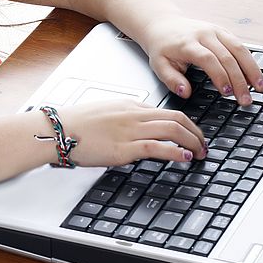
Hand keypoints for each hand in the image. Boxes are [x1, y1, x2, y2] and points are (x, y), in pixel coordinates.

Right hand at [57, 99, 206, 165]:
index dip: (186, 124)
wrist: (58, 129)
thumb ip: (125, 118)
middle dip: (195, 132)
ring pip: (171, 129)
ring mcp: (129, 130)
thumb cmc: (76, 123)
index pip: (167, 111)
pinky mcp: (123, 147)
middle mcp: (133, 114)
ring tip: (199, 153)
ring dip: (191, 141)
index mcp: (130, 105)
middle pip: (176, 118)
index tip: (193, 135)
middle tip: (204, 145)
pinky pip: (156, 146)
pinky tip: (183, 157)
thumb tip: (140, 129)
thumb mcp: (106, 113)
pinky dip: (174, 151)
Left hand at [141, 16, 262, 105]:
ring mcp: (215, 30)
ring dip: (252, 69)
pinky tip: (256, 75)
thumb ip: (171, 80)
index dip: (220, 76)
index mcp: (187, 43)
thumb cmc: (162, 47)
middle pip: (227, 56)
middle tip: (246, 99)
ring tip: (261, 87)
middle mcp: (204, 34)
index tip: (227, 93)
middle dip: (239, 80)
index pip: (208, 59)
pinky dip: (250, 61)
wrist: (163, 24)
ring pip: (239, 48)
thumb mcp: (159, 65)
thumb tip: (185, 93)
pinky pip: (240, 45)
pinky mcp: (223, 31)